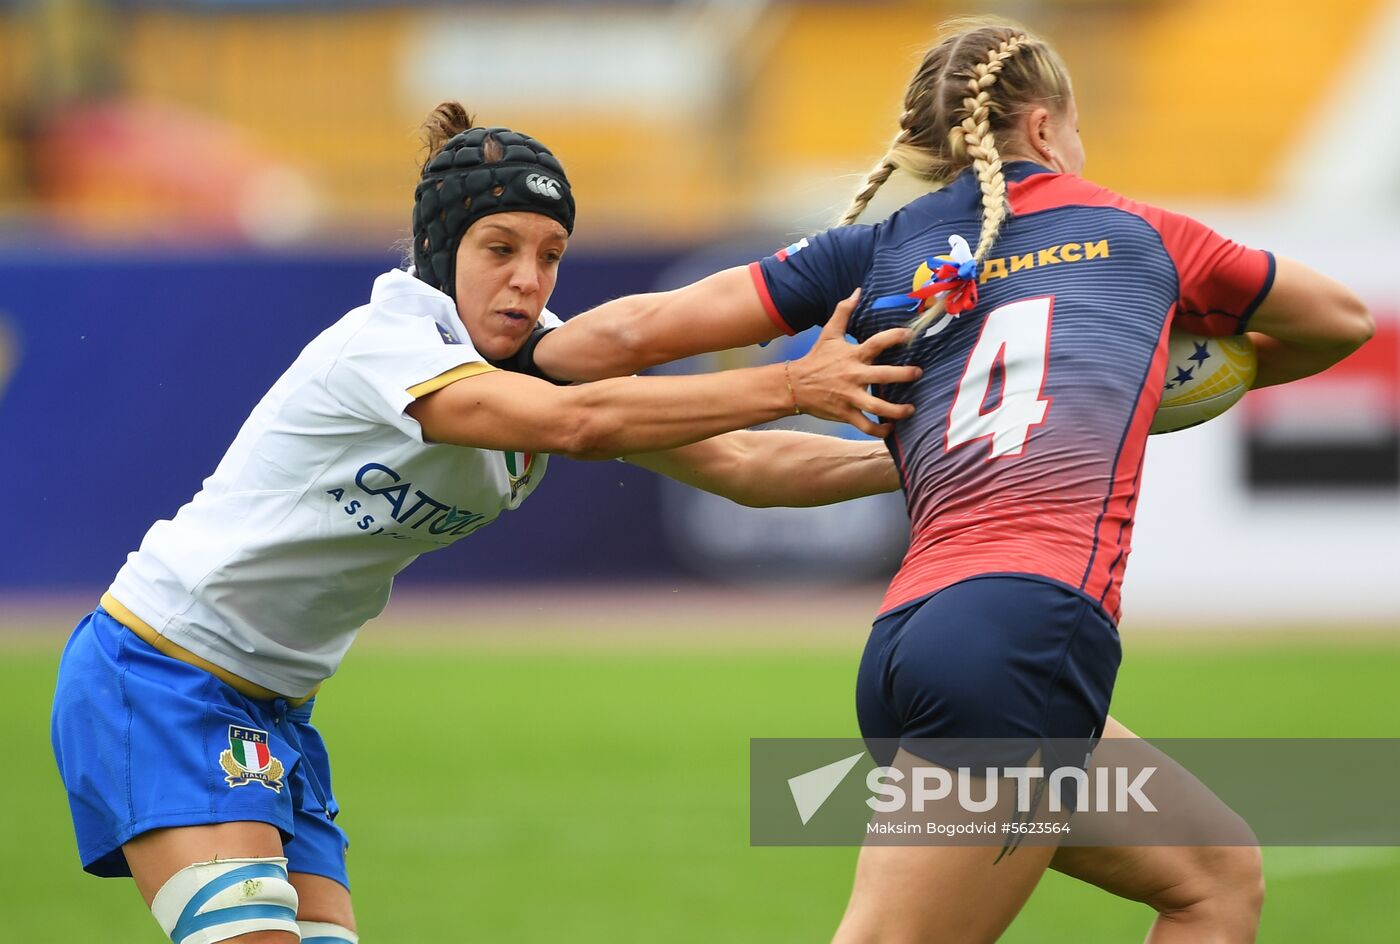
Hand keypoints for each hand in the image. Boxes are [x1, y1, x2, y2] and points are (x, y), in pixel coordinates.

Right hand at [786, 289, 920, 436]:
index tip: (909, 335)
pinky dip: (880, 430)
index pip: (878, 342)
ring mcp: (850, 396)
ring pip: (878, 406)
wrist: (795, 385)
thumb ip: (843, 311)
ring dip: (897, 410)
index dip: (895, 336)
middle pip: (884, 375)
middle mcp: (854, 375)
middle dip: (905, 375)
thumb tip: (857, 291)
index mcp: (853, 355)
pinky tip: (891, 429)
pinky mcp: (846, 413)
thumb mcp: (829, 333)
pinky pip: (866, 425)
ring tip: (911, 409)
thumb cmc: (816, 358)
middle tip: (917, 373)